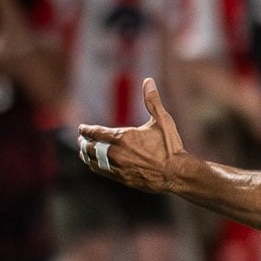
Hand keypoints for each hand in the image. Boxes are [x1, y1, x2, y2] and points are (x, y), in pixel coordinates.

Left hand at [78, 78, 189, 193]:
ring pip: (94, 161)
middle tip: (82, 140)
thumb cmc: (171, 147)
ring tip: (84, 152)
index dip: (86, 130)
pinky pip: (103, 172)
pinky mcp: (123, 179)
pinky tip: (94, 164)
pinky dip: (96, 166)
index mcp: (123, 137)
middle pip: (91, 147)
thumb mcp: (163, 121)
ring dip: (87, 155)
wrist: (178, 173)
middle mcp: (116, 153)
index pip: (95, 132)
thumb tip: (148, 81)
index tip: (81, 128)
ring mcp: (118, 167)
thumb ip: (152, 101)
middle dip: (84, 143)